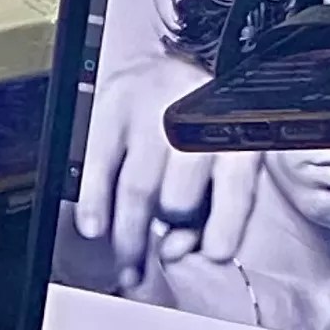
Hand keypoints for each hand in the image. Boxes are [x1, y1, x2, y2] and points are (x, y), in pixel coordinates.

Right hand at [73, 54, 261, 286]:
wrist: (159, 62)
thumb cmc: (192, 126)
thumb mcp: (216, 159)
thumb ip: (207, 210)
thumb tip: (174, 250)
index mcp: (235, 129)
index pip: (236, 187)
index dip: (224, 227)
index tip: (212, 255)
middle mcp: (196, 114)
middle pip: (181, 194)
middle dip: (167, 233)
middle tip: (152, 263)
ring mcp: (153, 108)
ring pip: (140, 188)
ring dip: (129, 235)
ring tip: (126, 266)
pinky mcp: (114, 105)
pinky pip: (100, 164)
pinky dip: (94, 202)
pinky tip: (94, 229)